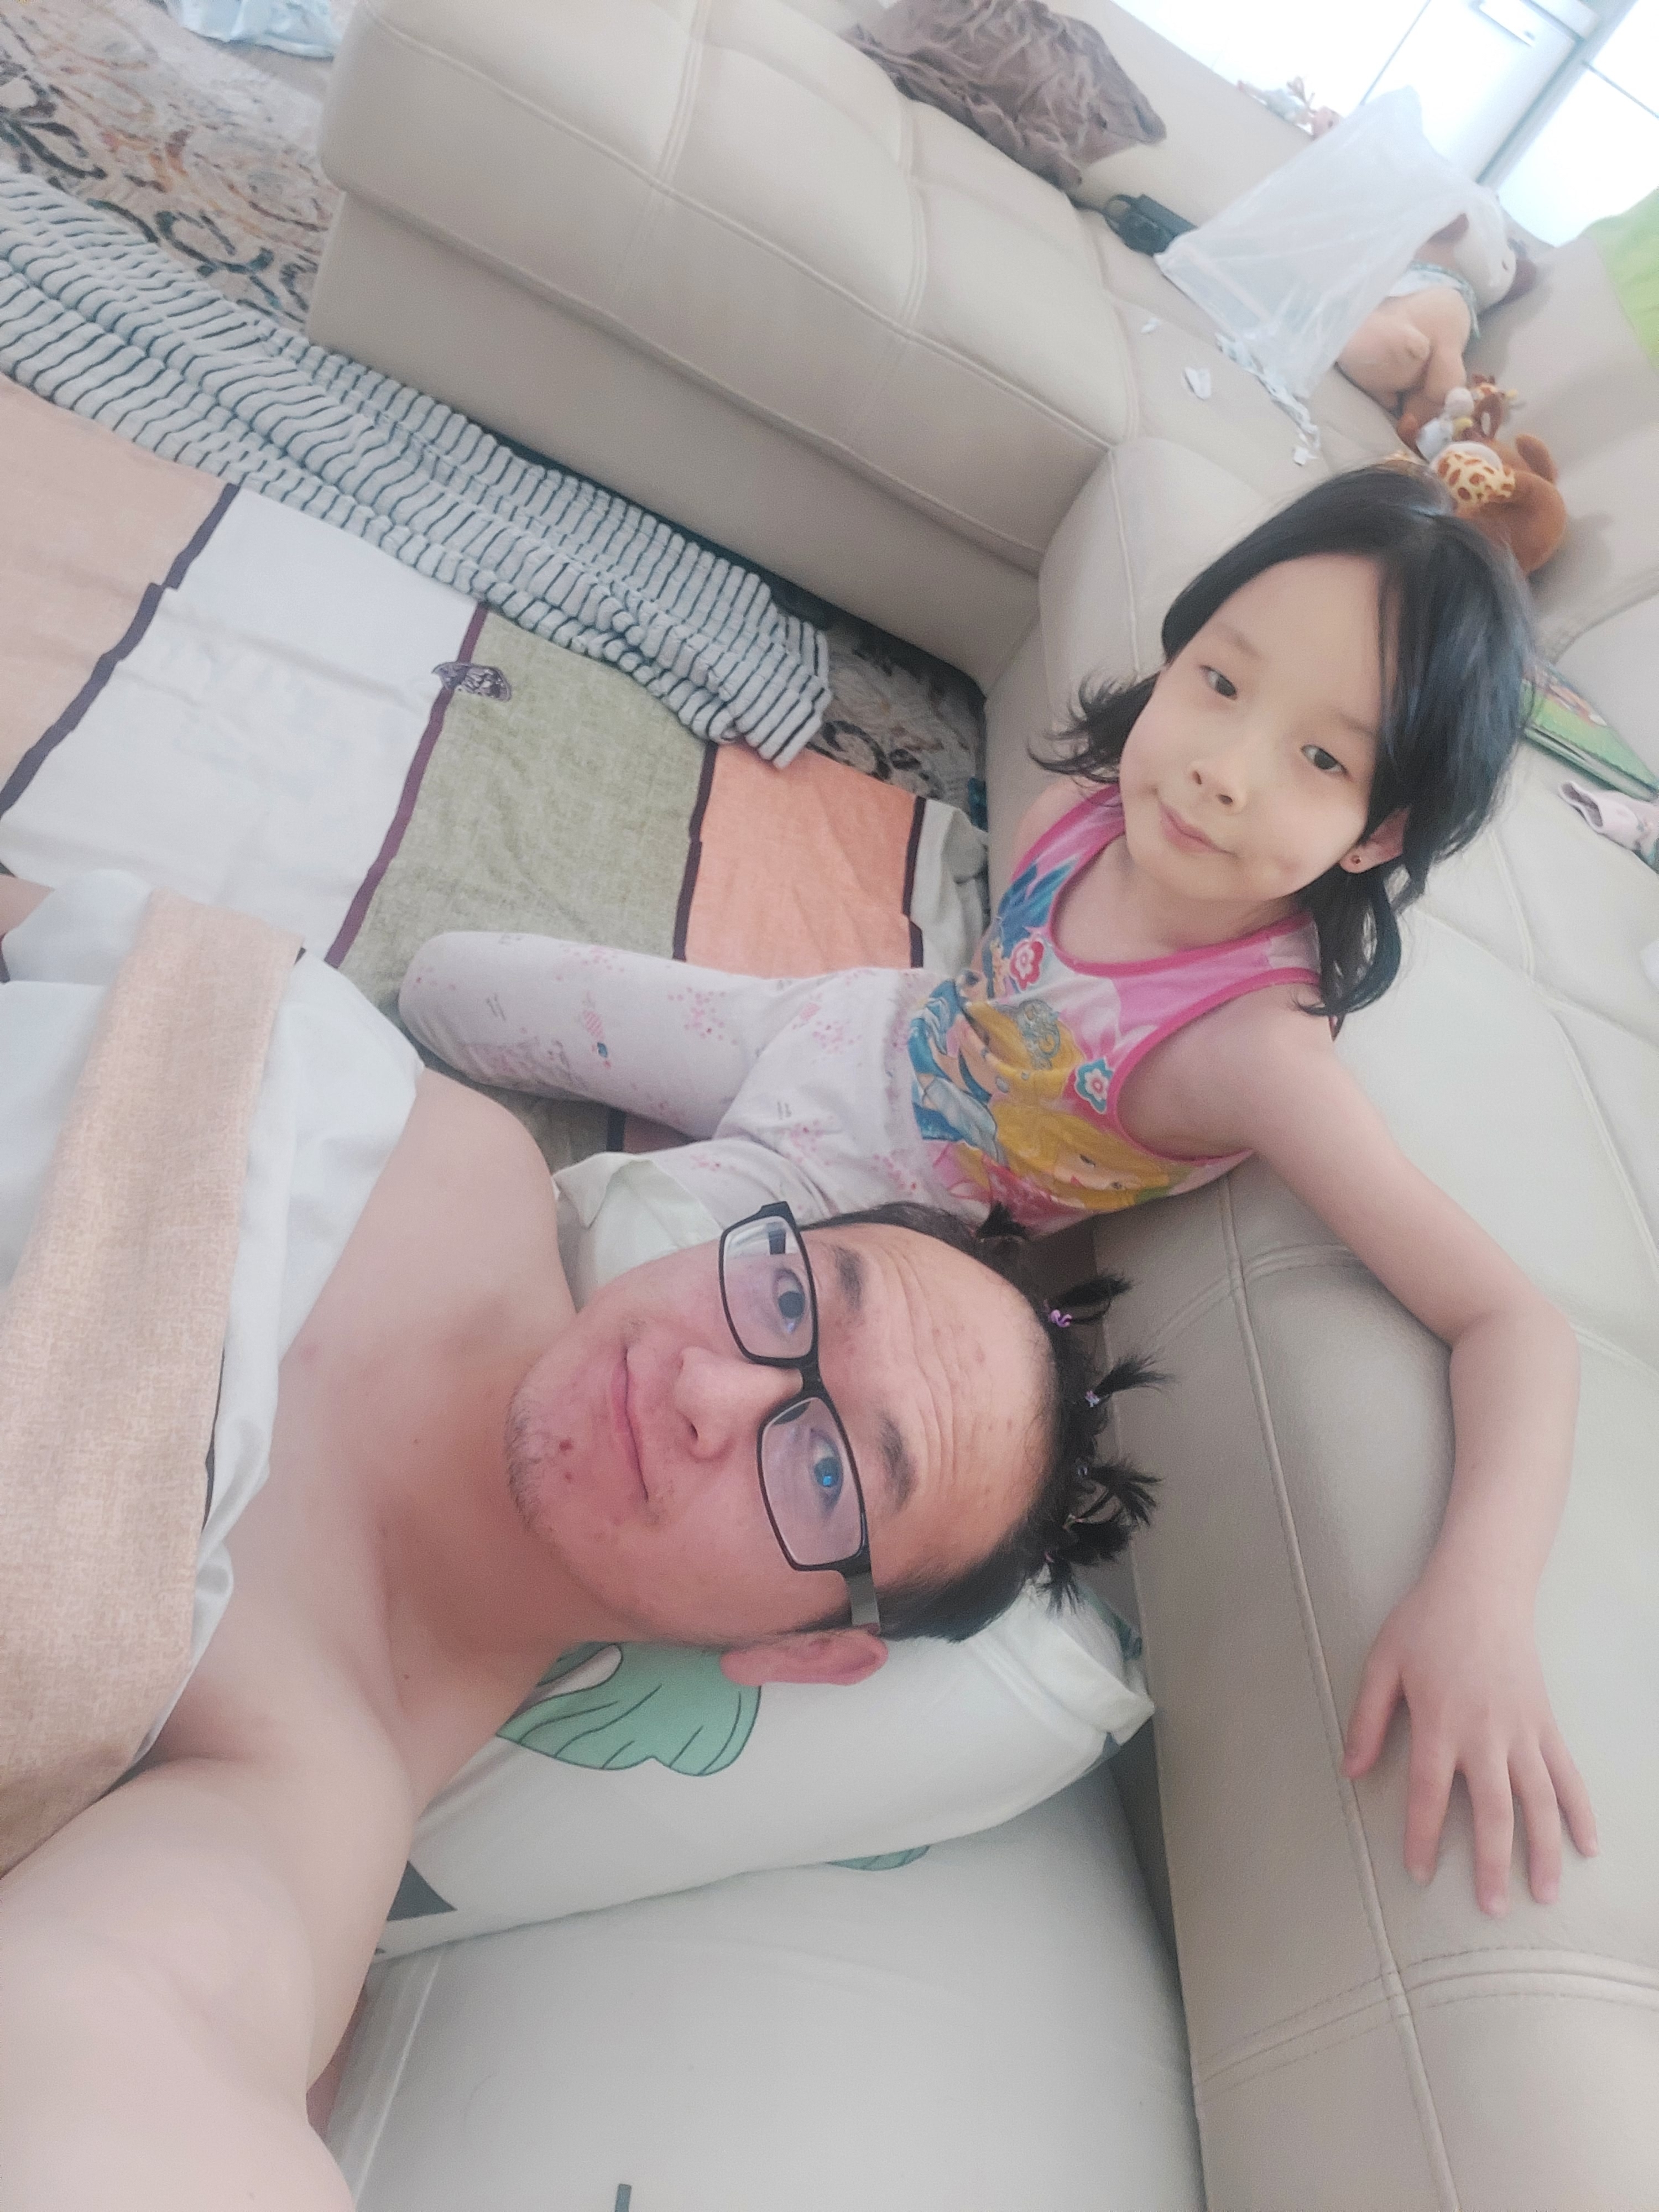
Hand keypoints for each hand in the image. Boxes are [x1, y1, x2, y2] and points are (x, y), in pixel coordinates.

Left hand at [1342, 1561, 1597, 1914]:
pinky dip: (1580, 1810)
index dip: (1422, 1836)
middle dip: (1491, 1862)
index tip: (1419, 1872)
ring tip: (1543, 1893)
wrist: (1480, 1587)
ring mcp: (1521, 1730)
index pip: (1429, 1793)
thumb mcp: (1381, 1663)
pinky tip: (1587, 1844)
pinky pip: (1566, 1773)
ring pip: (1538, 1800)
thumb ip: (1367, 1719)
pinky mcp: (1545, 1722)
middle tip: (1492, 1907)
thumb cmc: (1425, 1623)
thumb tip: (1351, 1769)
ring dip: (1543, 1850)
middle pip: (1491, 1810)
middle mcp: (1484, 1734)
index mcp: (1439, 1722)